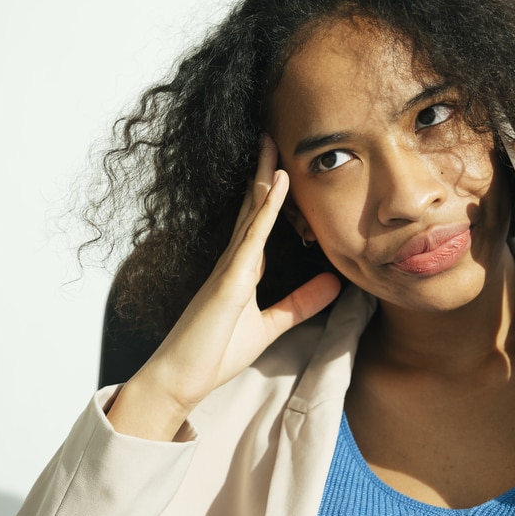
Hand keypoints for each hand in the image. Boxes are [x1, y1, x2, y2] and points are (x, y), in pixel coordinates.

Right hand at [107, 137, 341, 438]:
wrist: (180, 379)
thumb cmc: (215, 354)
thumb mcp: (270, 326)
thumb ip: (300, 304)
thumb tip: (334, 283)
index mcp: (243, 269)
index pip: (260, 221)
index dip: (273, 193)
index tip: (284, 164)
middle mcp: (235, 260)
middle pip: (253, 206)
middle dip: (265, 171)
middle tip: (274, 135)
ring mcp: (229, 267)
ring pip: (251, 212)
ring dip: (264, 177)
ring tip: (273, 144)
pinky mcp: (228, 280)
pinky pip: (251, 237)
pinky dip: (265, 209)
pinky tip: (277, 185)